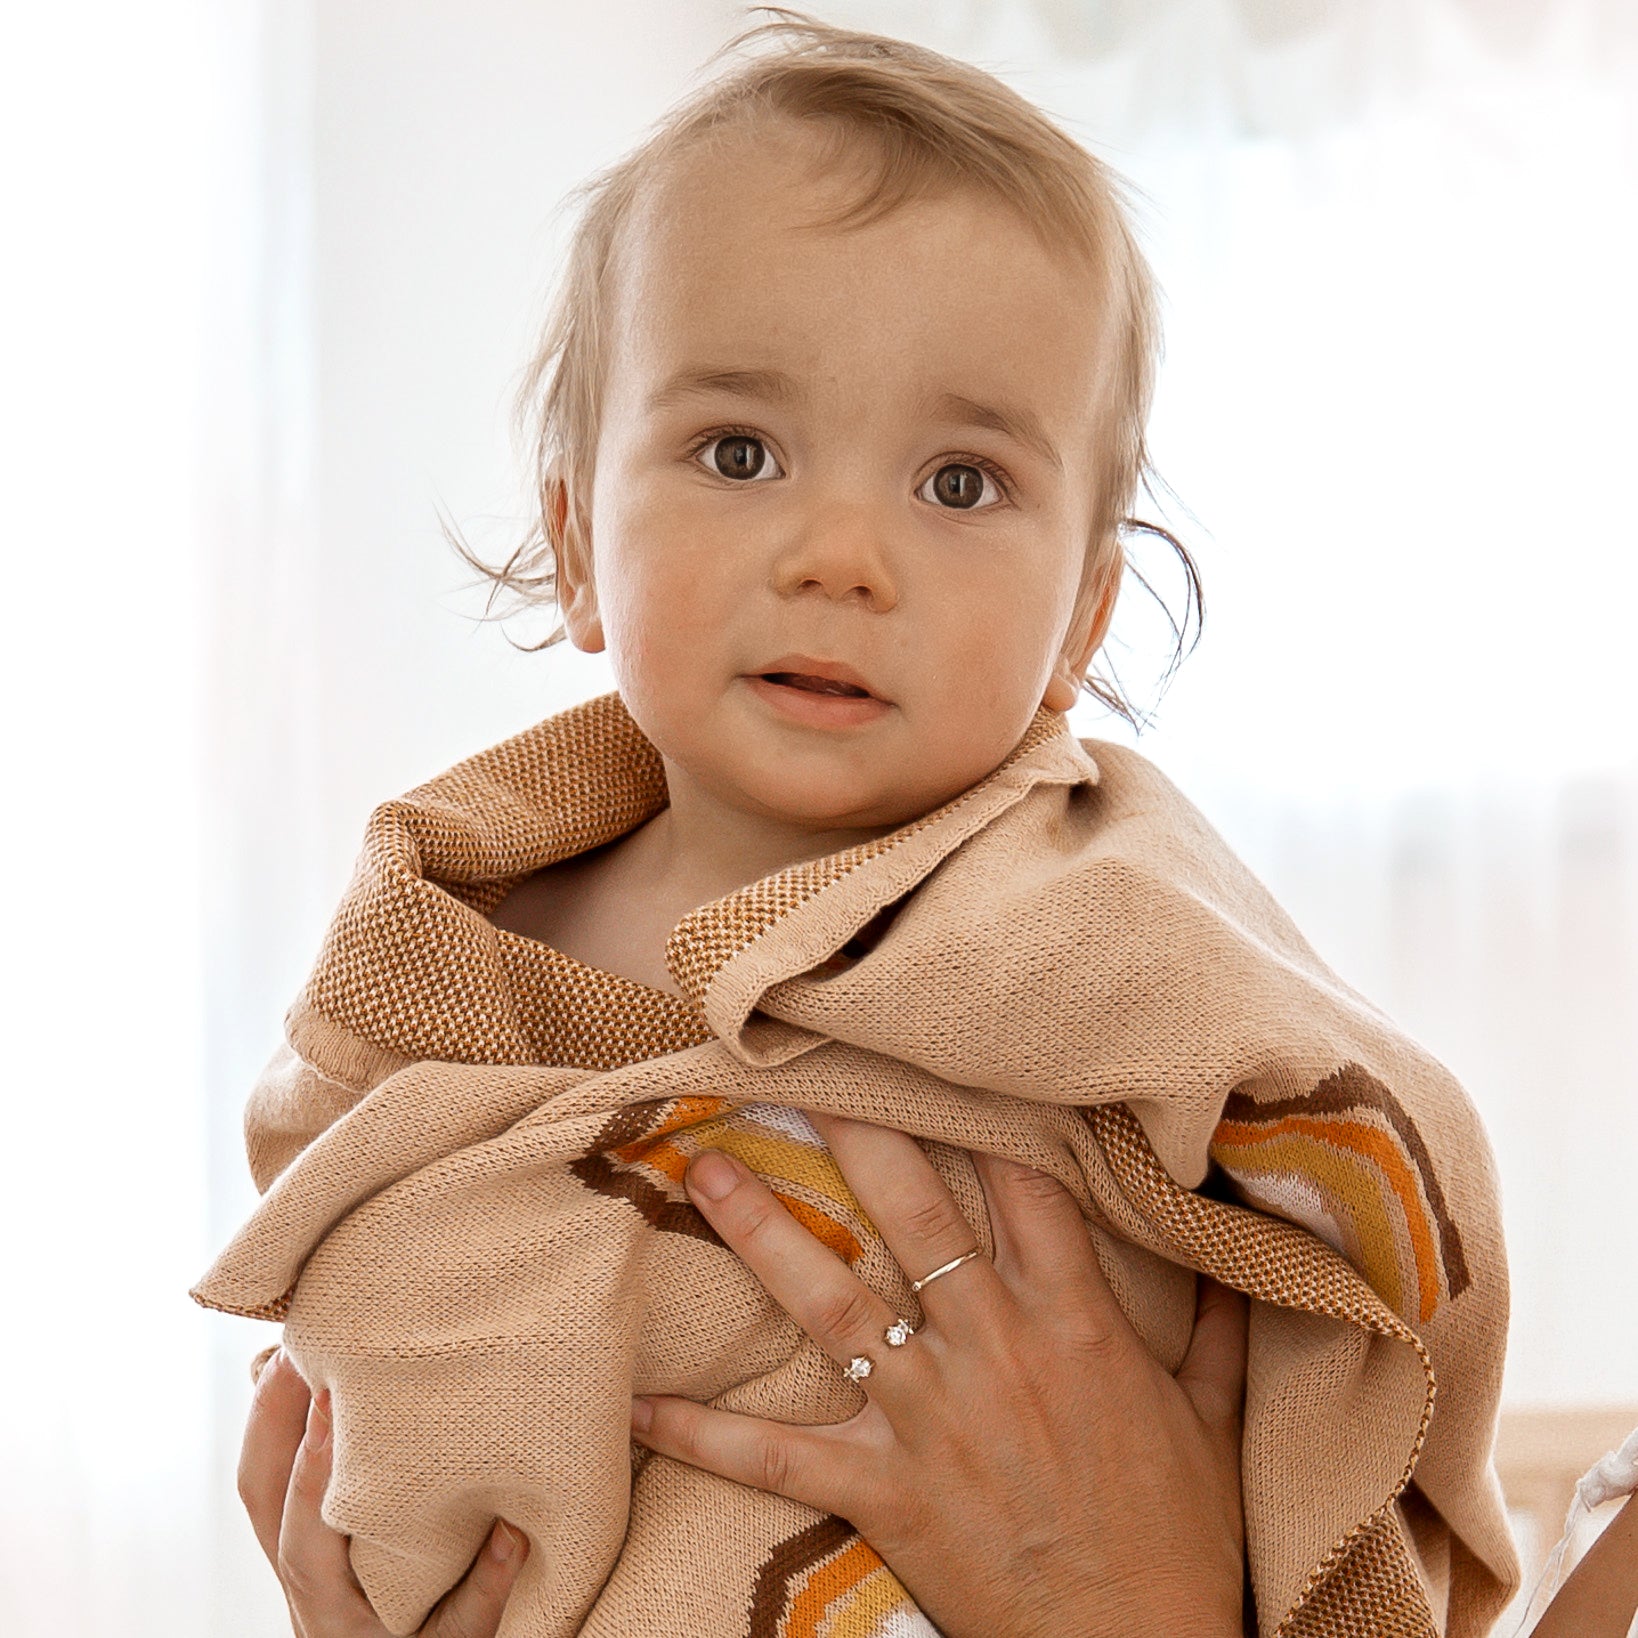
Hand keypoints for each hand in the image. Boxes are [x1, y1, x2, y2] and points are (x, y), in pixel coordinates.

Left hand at [237, 1348, 527, 1637]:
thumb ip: (486, 1594)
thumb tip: (515, 1530)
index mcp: (327, 1609)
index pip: (304, 1538)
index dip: (313, 1471)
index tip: (330, 1401)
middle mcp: (297, 1579)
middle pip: (257, 1491)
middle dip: (272, 1412)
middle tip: (304, 1344)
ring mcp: (291, 1553)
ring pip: (256, 1476)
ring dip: (269, 1407)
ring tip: (299, 1341)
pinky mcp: (299, 1530)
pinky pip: (270, 1469)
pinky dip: (278, 1417)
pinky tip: (304, 1372)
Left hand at [630, 1112, 1249, 1637]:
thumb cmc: (1178, 1537)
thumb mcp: (1213, 1421)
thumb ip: (1215, 1329)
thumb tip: (1240, 1257)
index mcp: (1073, 1319)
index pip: (1023, 1185)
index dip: (978, 1113)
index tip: (935, 1057)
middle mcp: (992, 1347)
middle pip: (913, 1214)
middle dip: (855, 1134)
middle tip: (796, 1072)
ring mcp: (929, 1416)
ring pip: (832, 1302)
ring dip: (762, 1234)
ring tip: (701, 1172)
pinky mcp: (883, 1489)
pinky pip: (776, 1455)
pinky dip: (704, 1430)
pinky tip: (638, 1404)